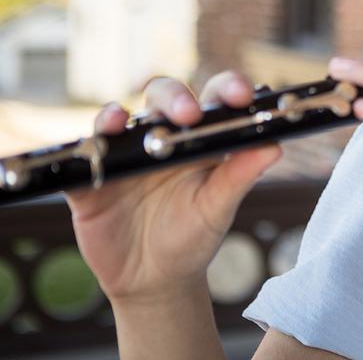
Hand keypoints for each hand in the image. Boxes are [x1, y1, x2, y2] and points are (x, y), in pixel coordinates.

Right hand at [65, 72, 281, 304]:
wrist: (154, 279)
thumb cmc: (194, 236)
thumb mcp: (218, 208)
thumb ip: (241, 176)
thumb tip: (274, 146)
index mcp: (200, 138)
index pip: (215, 99)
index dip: (228, 88)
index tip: (243, 95)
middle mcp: (161, 137)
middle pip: (165, 97)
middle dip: (176, 98)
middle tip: (189, 114)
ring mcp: (124, 154)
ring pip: (118, 119)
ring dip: (118, 114)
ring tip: (124, 119)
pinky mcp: (92, 178)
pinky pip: (83, 156)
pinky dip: (84, 147)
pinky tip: (93, 145)